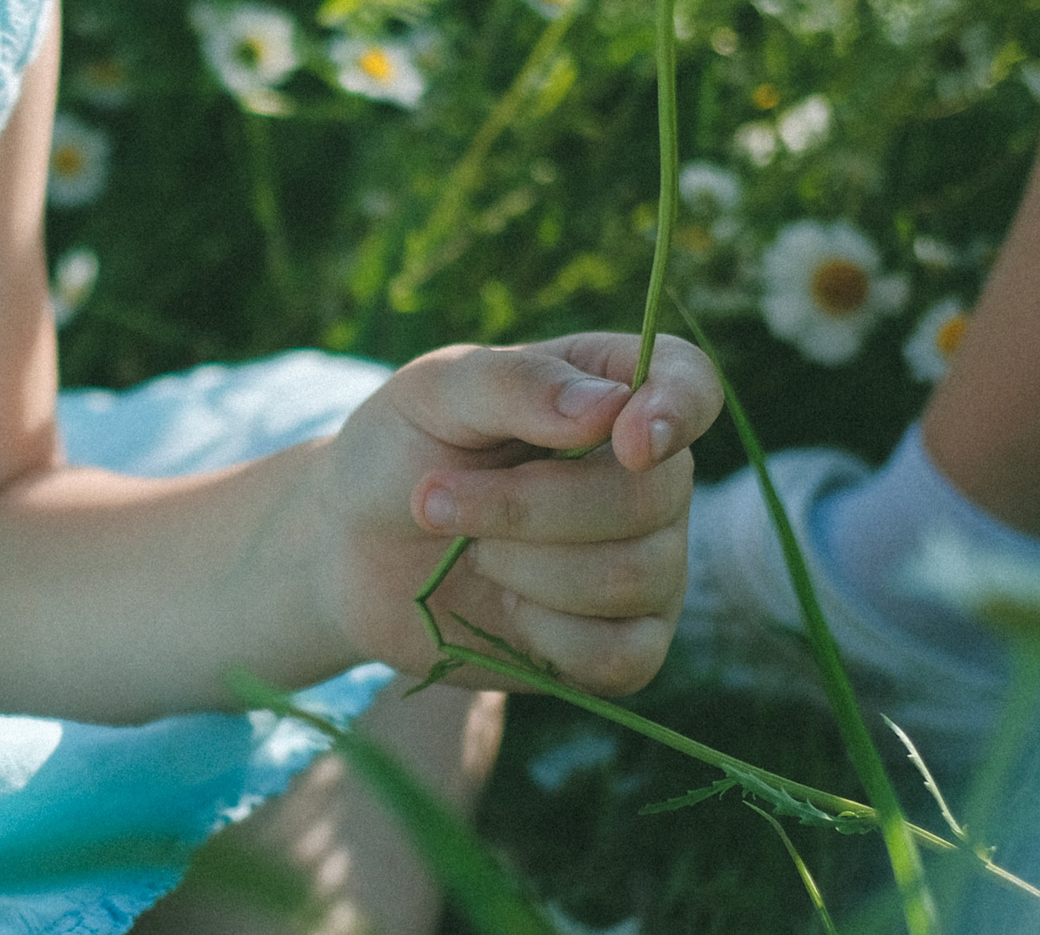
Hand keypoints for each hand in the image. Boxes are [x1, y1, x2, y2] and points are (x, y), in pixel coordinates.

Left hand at [304, 333, 721, 695]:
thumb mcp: (432, 395)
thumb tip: (610, 408)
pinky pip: (623, 655)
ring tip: (469, 550)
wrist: (350, 550)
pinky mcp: (625, 644)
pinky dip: (546, 634)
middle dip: (527, 506)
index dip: (676, 410)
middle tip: (435, 500)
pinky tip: (505, 609)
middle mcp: (649, 477)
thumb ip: (514, 385)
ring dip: (523, 566)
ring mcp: (647, 562)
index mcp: (610, 390)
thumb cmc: (399, 451)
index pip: (689, 384)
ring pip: (634, 576)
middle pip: (650, 496)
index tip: (627, 441)